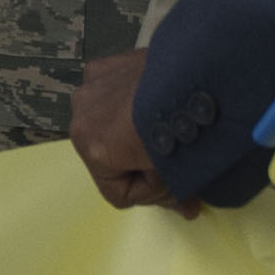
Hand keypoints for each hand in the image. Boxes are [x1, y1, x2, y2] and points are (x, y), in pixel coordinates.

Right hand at [71, 50, 191, 214]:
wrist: (194, 71)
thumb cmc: (180, 127)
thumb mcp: (174, 172)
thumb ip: (171, 192)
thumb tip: (187, 210)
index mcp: (91, 149)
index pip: (119, 192)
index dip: (151, 194)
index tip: (177, 182)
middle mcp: (80, 117)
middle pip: (111, 158)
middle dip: (141, 164)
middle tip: (175, 162)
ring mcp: (90, 86)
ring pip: (109, 126)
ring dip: (132, 132)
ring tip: (164, 128)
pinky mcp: (105, 64)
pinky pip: (112, 93)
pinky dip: (130, 100)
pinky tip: (153, 99)